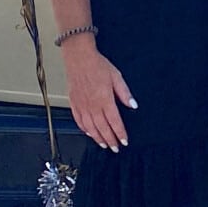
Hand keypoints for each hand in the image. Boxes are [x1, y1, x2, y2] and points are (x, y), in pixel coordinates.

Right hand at [63, 38, 135, 152]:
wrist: (79, 58)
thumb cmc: (97, 66)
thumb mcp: (116, 76)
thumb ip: (124, 93)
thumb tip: (133, 105)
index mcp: (104, 99)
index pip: (114, 121)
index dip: (120, 133)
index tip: (124, 141)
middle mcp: (92, 105)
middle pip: (102, 128)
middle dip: (110, 140)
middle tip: (115, 148)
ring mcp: (81, 105)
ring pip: (90, 127)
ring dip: (98, 138)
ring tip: (104, 145)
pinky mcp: (74, 103)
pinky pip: (79, 120)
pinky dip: (85, 129)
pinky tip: (89, 133)